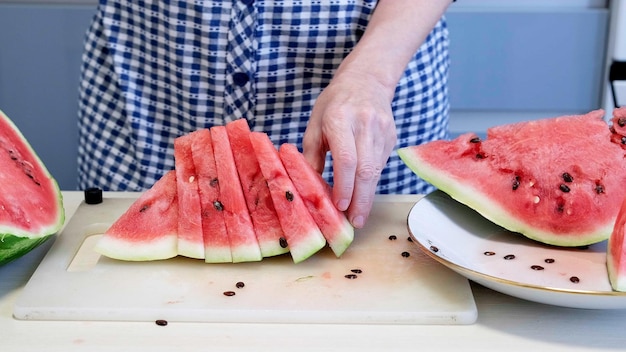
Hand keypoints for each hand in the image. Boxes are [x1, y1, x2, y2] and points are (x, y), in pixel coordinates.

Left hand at [302, 69, 396, 227]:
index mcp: (341, 119)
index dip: (345, 185)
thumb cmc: (335, 102)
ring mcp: (382, 130)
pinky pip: (381, 164)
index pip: (347, 158)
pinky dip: (371, 182)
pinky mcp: (392, 136)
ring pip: (377, 170)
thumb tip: (311, 186)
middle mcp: (365, 124)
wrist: (367, 80)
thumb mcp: (316, 122)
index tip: (340, 206)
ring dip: (367, 195)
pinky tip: (363, 193)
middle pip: (367, 169)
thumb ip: (312, 153)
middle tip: (356, 222)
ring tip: (358, 215)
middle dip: (361, 199)